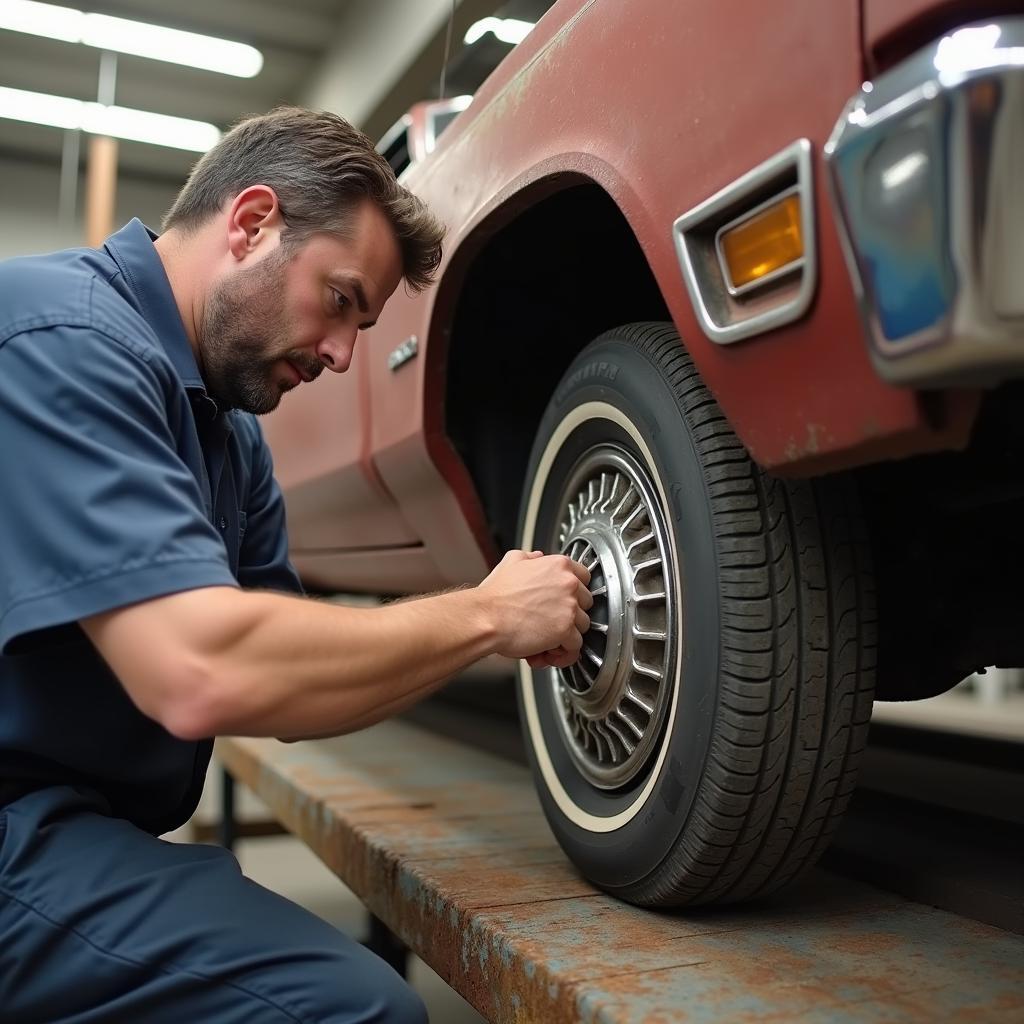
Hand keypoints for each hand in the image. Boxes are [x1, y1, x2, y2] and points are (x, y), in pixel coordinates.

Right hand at [478, 550, 592, 668]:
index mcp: (558, 565)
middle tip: (550, 623)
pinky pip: (575, 647)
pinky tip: (546, 653)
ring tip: (545, 641)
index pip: (584, 577)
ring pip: (582, 626)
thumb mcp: (511, 562)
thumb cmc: (494, 595)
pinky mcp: (566, 630)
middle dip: (570, 615)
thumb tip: (538, 557)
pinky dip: (563, 654)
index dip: (574, 593)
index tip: (565, 602)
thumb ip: (530, 558)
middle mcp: (568, 583)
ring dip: (566, 636)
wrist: (485, 617)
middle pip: (586, 603)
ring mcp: (569, 607)